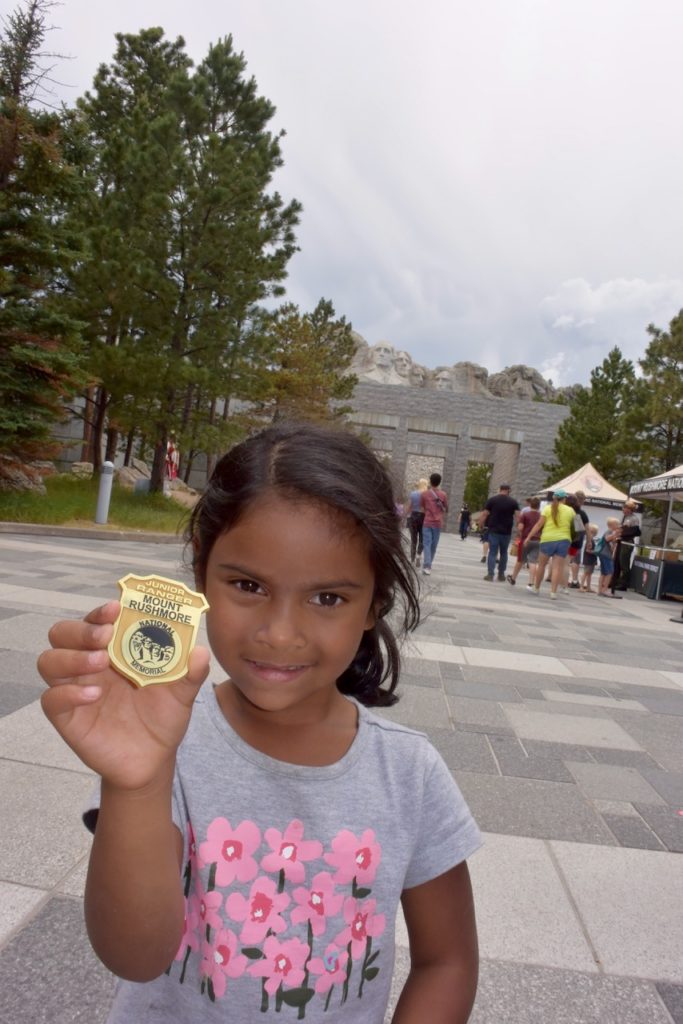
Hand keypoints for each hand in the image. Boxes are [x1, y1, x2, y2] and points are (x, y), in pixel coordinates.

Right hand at [38, 601, 209, 791]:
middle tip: (105, 635)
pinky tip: (93, 695)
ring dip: (72, 656)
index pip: (96, 621)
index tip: (116, 609)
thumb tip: (200, 651)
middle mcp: (88, 664)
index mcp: (113, 650)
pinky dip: (68, 693)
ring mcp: (74, 689)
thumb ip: (191, 672)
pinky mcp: (67, 717)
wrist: (153, 759)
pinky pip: (51, 700)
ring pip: (49, 661)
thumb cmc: (162, 717)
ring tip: (100, 662)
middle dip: (81, 629)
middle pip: (62, 633)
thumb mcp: (182, 693)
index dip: (101, 611)